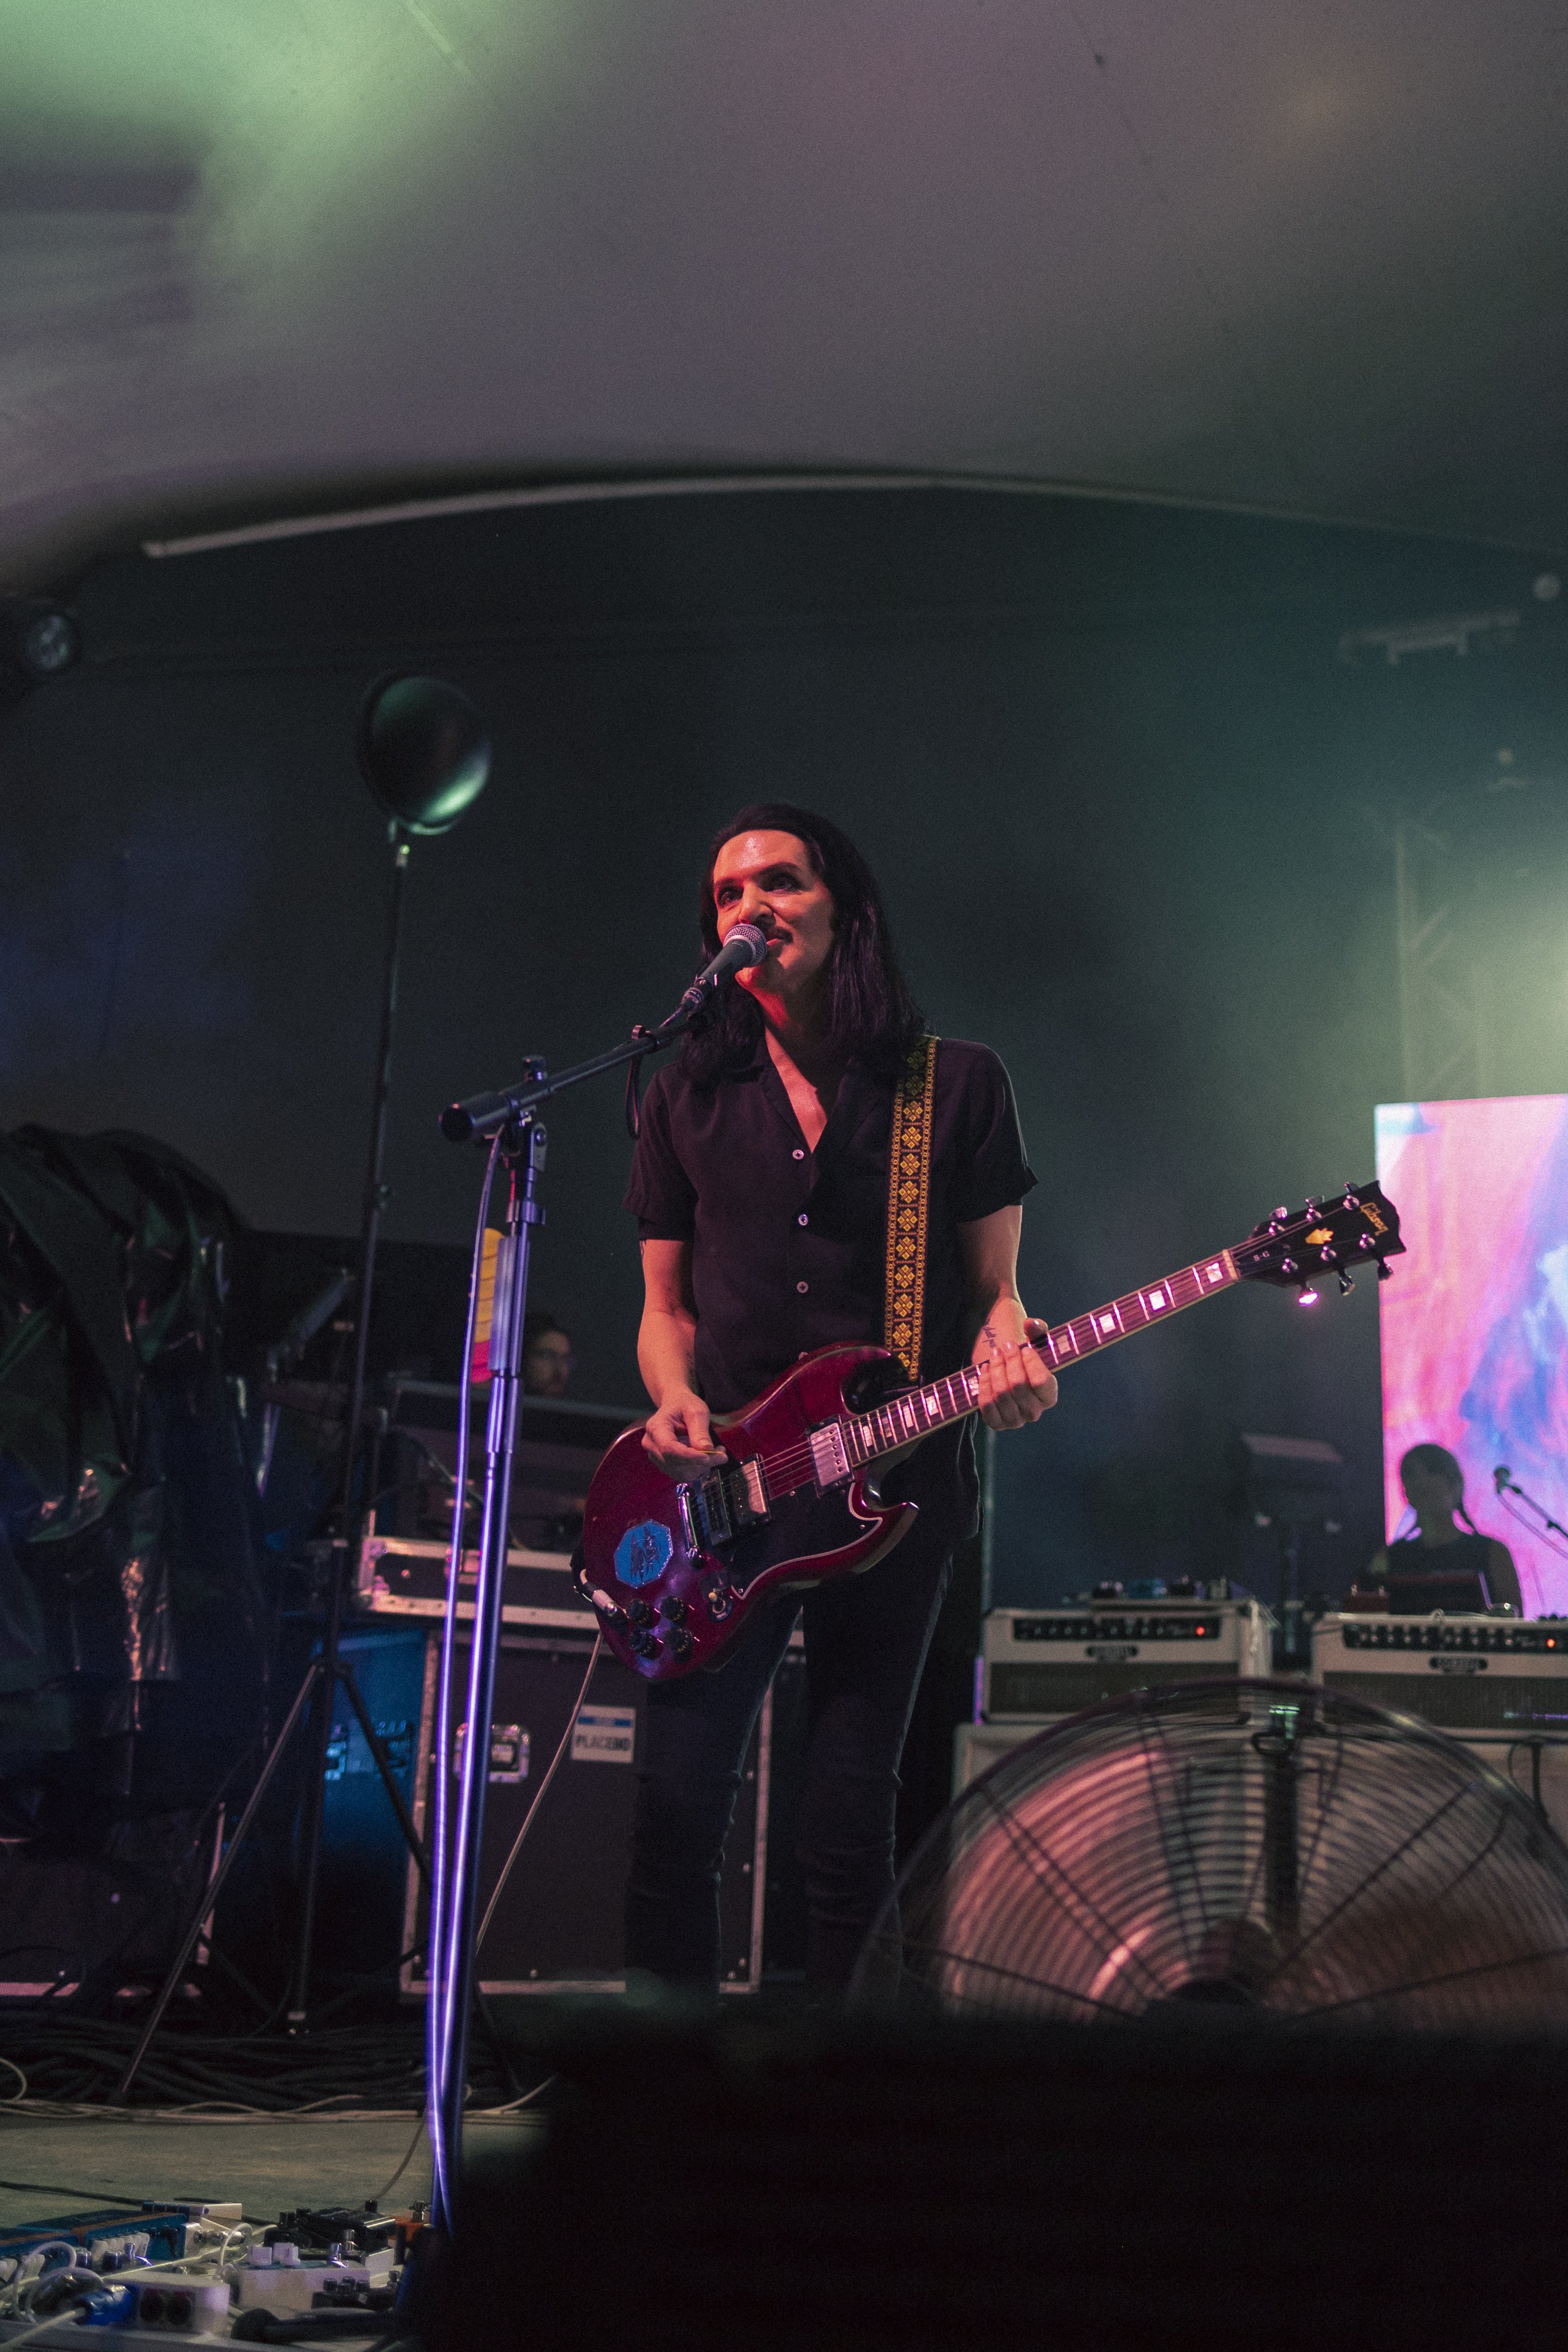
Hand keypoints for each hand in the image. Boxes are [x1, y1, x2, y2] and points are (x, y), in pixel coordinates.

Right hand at [641, 1389, 727, 1478]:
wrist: (676, 1406)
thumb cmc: (684, 1405)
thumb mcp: (696, 1411)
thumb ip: (700, 1430)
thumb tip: (706, 1450)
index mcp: (656, 1427)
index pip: (668, 1448)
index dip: (689, 1456)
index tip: (709, 1457)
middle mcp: (651, 1444)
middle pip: (674, 1462)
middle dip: (700, 1462)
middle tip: (721, 1454)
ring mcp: (656, 1456)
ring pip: (679, 1472)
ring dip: (701, 1467)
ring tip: (716, 1454)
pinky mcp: (665, 1464)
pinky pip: (681, 1474)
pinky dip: (697, 1470)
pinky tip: (707, 1459)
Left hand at [973, 1317, 1057, 1431]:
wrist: (1004, 1373)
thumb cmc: (1024, 1358)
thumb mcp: (1034, 1341)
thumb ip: (1038, 1330)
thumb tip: (1031, 1323)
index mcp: (1049, 1396)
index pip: (1041, 1382)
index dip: (1031, 1363)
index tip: (1024, 1349)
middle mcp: (1034, 1412)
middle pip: (1018, 1386)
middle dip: (1009, 1362)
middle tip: (1004, 1347)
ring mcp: (1015, 1420)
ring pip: (1001, 1394)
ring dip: (995, 1370)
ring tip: (994, 1356)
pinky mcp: (997, 1423)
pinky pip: (987, 1405)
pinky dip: (983, 1385)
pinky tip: (984, 1370)